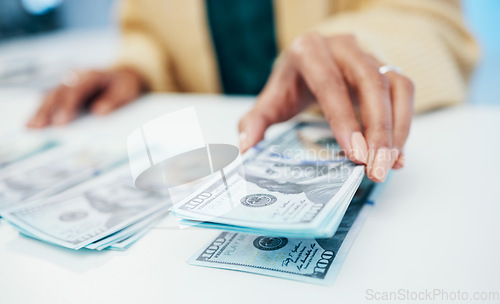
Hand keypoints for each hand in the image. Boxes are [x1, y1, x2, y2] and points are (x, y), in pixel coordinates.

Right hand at [27, 68, 144, 127]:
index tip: (61, 123)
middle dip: (47, 110)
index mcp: (91, 74)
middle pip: (58, 92)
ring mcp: (67, 81)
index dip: (67, 106)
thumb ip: (114, 100)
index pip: (76, 90)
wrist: (123, 75)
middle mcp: (76, 76)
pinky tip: (32, 123)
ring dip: (40, 111)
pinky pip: (51, 99)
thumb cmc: (124, 85)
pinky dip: (42, 110)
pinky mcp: (64, 89)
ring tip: (30, 127)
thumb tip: (99, 112)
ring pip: (50, 95)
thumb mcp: (126, 91)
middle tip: (38, 127)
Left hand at [238, 33, 413, 181]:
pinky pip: (404, 93)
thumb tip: (246, 150)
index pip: (330, 84)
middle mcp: (343, 48)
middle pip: (370, 83)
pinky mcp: (386, 68)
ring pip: (394, 86)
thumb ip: (254, 123)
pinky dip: (404, 124)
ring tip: (389, 166)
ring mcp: (368, 55)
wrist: (310, 62)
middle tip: (375, 168)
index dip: (344, 118)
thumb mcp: (269, 101)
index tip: (355, 153)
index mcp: (309, 51)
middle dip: (377, 130)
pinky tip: (397, 154)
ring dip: (396, 129)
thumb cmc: (291, 84)